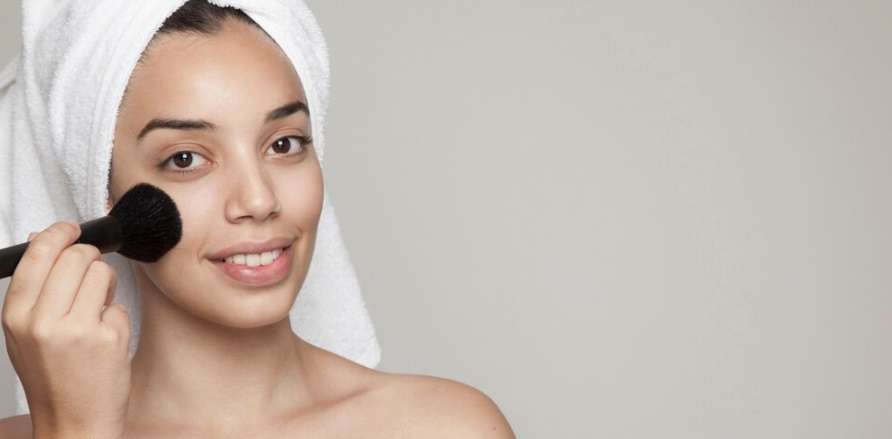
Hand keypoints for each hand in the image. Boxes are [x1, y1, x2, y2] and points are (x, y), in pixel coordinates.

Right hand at [1, 221, 130, 438]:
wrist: (73, 422)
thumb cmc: (52, 377)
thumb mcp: (25, 333)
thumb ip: (34, 289)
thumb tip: (41, 239)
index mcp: (16, 316)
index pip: (39, 253)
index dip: (59, 233)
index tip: (72, 228)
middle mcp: (43, 320)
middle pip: (77, 256)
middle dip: (90, 258)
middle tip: (91, 276)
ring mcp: (77, 328)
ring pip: (103, 272)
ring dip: (105, 285)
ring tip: (95, 310)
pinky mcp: (108, 337)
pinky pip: (118, 304)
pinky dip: (115, 316)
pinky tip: (104, 337)